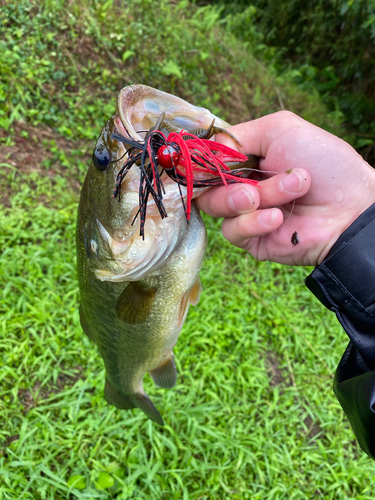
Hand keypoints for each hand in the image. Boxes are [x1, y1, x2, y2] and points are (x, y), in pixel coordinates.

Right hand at [196, 111, 374, 265]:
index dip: (201, 162)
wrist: (350, 208)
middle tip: (255, 188)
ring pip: (217, 207)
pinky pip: (232, 231)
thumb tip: (208, 153)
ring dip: (253, 198)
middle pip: (205, 185)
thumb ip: (237, 135)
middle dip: (230, 184)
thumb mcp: (280, 129)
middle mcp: (241, 184)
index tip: (205, 161)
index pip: (206, 160)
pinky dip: (254, 222)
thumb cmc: (323, 163)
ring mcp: (245, 212)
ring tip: (287, 194)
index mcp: (245, 158)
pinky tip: (278, 219)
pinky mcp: (250, 239)